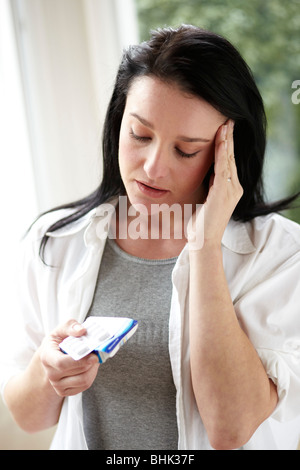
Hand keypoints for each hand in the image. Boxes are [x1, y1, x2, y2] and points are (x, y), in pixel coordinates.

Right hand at [39, 319, 98, 396]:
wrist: (51, 357)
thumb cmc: (58, 342)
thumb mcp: (61, 330)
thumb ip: (71, 326)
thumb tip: (82, 330)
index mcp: (47, 357)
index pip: (62, 363)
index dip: (80, 361)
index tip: (93, 356)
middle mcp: (50, 374)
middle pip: (77, 372)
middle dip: (91, 362)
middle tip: (97, 352)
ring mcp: (57, 385)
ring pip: (83, 380)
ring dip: (93, 369)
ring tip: (94, 358)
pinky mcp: (64, 392)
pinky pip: (84, 386)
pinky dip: (91, 375)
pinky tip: (89, 366)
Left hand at [187, 120, 242, 249]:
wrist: (202, 241)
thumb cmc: (200, 224)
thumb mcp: (204, 199)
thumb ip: (207, 186)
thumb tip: (202, 172)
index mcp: (229, 189)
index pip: (228, 162)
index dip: (226, 145)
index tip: (223, 129)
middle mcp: (233, 188)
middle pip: (230, 157)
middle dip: (228, 138)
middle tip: (227, 120)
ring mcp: (230, 191)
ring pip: (228, 160)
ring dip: (226, 141)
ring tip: (224, 125)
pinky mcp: (223, 194)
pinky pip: (223, 168)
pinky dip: (221, 153)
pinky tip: (220, 141)